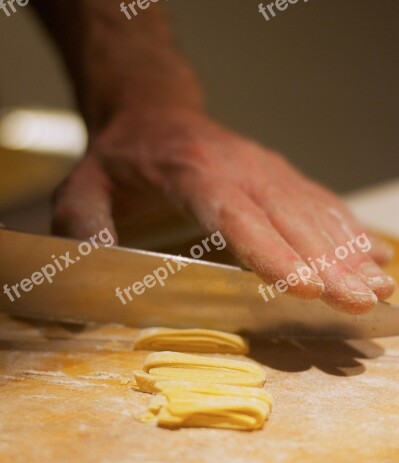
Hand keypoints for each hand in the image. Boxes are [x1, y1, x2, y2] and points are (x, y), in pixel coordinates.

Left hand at [52, 109, 394, 313]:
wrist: (156, 113)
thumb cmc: (122, 159)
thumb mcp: (83, 186)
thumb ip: (82, 223)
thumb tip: (90, 266)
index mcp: (190, 171)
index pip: (235, 216)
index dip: (271, 252)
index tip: (304, 286)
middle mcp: (239, 168)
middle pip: (288, 219)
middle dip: (327, 264)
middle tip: (357, 303)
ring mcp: (266, 170)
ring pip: (314, 212)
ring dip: (348, 253)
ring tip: (377, 289)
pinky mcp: (280, 177)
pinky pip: (320, 203)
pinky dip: (348, 232)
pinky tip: (373, 258)